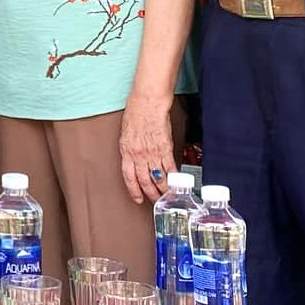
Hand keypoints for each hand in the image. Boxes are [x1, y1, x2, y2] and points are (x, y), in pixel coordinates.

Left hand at [118, 89, 177, 203]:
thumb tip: (135, 159)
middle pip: (145, 181)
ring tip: (168, 197)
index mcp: (126, 151)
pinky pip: (170, 168)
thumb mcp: (126, 133)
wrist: (148, 103)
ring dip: (163, 190)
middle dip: (151, 194)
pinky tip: (178, 184)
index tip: (138, 199)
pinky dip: (174, 178)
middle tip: (156, 202)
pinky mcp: (165, 148)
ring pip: (158, 178)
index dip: (134, 190)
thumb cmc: (136, 113)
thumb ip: (130, 148)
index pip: (129, 177)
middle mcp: (138, 155)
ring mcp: (152, 153)